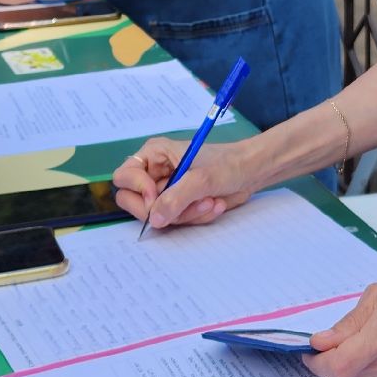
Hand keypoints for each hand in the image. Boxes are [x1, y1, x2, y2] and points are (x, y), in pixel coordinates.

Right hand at [111, 136, 260, 231]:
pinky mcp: (177, 206)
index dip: (137, 189)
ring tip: (210, 201)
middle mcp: (154, 173)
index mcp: (154, 154)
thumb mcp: (204, 178)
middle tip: (189, 204)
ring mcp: (165, 191)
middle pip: (133, 201)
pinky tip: (213, 205)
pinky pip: (174, 222)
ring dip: (186, 214)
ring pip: (157, 216)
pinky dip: (194, 217)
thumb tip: (154, 218)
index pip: (124, 176)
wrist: (252, 173)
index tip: (156, 196)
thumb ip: (177, 197)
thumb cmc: (229, 163)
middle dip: (165, 207)